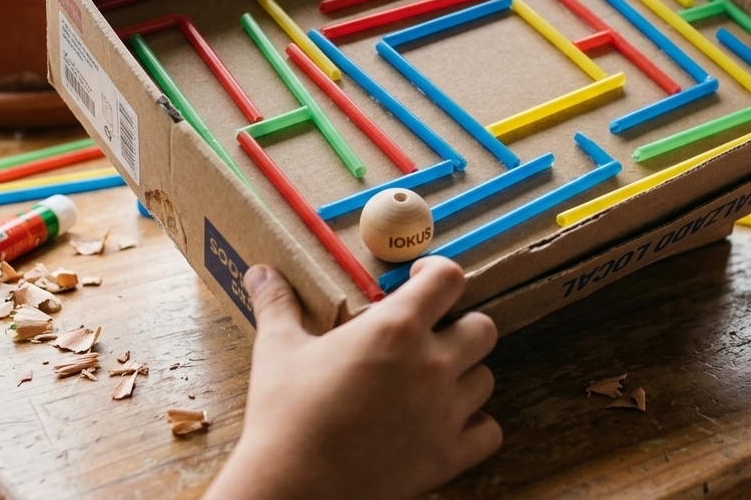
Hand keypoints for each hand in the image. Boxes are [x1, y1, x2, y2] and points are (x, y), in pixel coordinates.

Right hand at [205, 257, 501, 499]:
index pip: (448, 278)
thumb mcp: (278, 351)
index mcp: (396, 329)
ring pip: (486, 378)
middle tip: (431, 336)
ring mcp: (446, 412)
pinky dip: (475, 425)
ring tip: (433, 381)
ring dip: (465, 375)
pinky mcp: (449, 455)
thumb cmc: (285, 416)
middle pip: (482, 328)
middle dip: (460, 326)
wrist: (295, 489)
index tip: (420, 280)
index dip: (438, 272)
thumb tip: (261, 272)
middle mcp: (432, 365)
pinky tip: (447, 423)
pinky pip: (489, 431)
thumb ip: (278, 304)